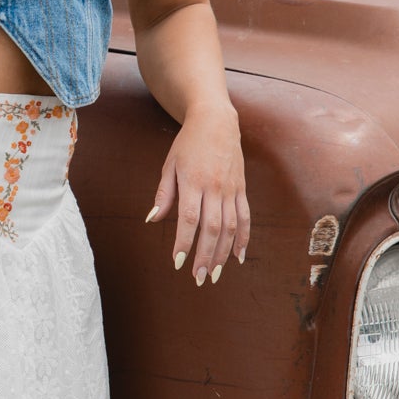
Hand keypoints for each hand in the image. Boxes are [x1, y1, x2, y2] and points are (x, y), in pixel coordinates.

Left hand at [146, 102, 249, 284]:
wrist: (217, 121)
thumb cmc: (188, 144)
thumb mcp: (169, 165)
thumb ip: (163, 194)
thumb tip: (152, 220)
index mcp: (193, 181)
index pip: (189, 218)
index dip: (184, 242)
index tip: (178, 262)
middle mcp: (215, 187)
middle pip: (212, 227)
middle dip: (205, 255)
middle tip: (199, 278)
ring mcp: (231, 189)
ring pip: (230, 226)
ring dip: (223, 253)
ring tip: (215, 274)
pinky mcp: (241, 189)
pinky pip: (245, 218)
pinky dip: (243, 238)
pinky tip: (238, 257)